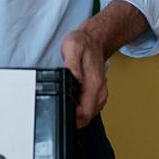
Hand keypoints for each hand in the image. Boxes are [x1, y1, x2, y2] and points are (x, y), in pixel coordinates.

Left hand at [59, 0, 148, 127]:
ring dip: (76, 114)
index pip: (85, 113)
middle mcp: (100, 92)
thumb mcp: (72, 48)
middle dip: (72, 118)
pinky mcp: (98, 93)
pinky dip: (80, 108)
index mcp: (93, 84)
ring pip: (89, 115)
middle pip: (87, 117)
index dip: (72, 118)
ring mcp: (100, 93)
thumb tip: (72, 78)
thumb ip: (72, 65)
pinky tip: (72, 100)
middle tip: (58, 107)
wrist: (95, 40)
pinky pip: (90, 108)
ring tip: (64, 103)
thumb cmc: (83, 43)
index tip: (60, 112)